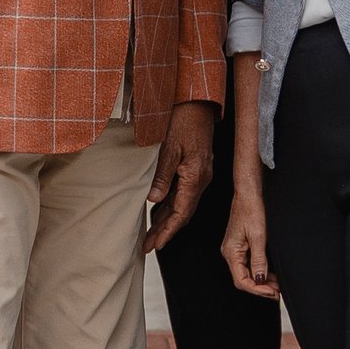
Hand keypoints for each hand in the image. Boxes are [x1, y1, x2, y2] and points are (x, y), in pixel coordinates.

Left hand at [143, 102, 215, 254]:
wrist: (198, 103)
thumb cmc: (184, 120)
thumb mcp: (169, 148)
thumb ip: (162, 176)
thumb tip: (153, 200)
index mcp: (195, 177)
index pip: (181, 213)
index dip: (168, 231)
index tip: (156, 245)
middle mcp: (200, 179)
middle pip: (182, 213)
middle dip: (165, 231)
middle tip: (149, 246)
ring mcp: (199, 174)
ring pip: (182, 204)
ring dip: (167, 220)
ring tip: (151, 234)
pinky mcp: (195, 168)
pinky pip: (182, 193)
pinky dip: (170, 205)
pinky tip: (158, 210)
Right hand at [222, 177, 277, 299]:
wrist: (249, 193)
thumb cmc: (251, 210)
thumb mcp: (258, 236)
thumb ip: (259, 260)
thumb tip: (260, 280)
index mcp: (231, 252)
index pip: (242, 281)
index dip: (257, 290)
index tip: (273, 293)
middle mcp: (231, 253)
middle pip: (244, 279)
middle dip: (261, 288)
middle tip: (278, 292)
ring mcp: (236, 250)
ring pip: (248, 273)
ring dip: (262, 281)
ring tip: (278, 285)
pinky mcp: (242, 246)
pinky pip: (250, 264)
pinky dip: (261, 271)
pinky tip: (272, 274)